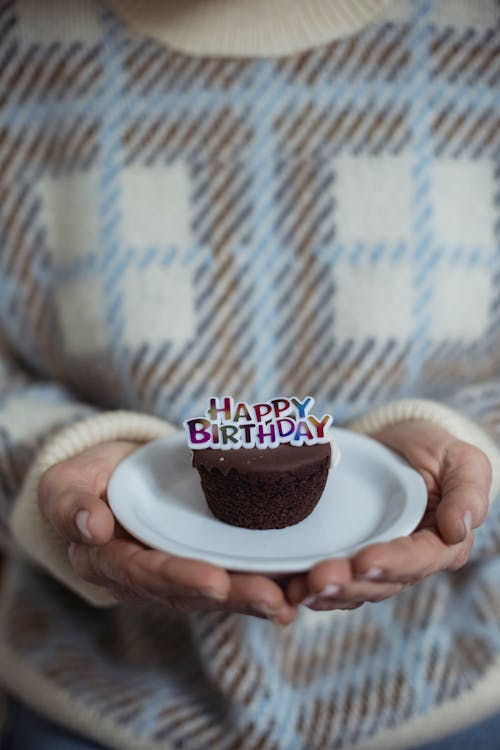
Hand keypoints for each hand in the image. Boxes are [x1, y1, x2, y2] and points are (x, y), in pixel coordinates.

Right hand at [38, 441, 296, 624]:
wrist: (112, 475)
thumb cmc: (88, 480)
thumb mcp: (65, 484)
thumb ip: (69, 505)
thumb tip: (93, 527)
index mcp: (109, 562)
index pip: (144, 573)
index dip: (180, 578)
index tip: (215, 582)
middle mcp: (146, 576)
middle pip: (190, 592)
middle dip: (232, 596)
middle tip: (271, 598)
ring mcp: (176, 572)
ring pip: (217, 591)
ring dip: (255, 597)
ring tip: (291, 601)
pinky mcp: (202, 560)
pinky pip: (231, 574)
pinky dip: (264, 583)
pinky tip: (296, 591)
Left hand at [286, 421, 491, 610]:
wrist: (398, 445)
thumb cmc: (435, 452)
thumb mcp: (462, 460)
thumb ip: (467, 491)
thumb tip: (460, 528)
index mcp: (441, 544)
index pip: (419, 560)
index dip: (393, 563)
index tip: (365, 560)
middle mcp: (408, 564)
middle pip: (379, 583)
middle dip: (348, 584)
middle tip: (318, 578)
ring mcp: (375, 564)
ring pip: (352, 589)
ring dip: (325, 592)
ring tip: (297, 587)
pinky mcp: (348, 559)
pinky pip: (331, 581)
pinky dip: (308, 585)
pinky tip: (287, 585)